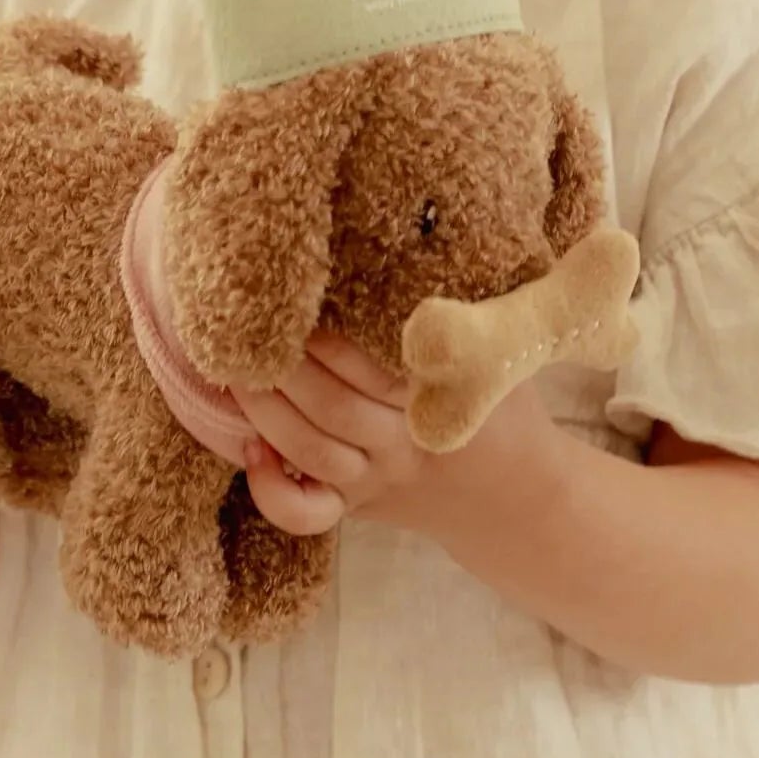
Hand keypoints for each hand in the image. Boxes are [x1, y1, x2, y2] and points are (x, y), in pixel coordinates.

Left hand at [233, 331, 563, 543]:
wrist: (524, 500)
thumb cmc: (508, 410)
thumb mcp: (502, 358)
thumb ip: (468, 318)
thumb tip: (420, 245)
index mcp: (437, 403)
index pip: (372, 369)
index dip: (329, 338)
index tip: (298, 299)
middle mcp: (402, 445)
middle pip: (332, 407)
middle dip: (286, 367)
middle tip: (249, 326)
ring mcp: (377, 480)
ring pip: (310, 450)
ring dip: (266, 410)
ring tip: (235, 368)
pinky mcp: (358, 505)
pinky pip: (307, 512)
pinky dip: (272, 491)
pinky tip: (250, 450)